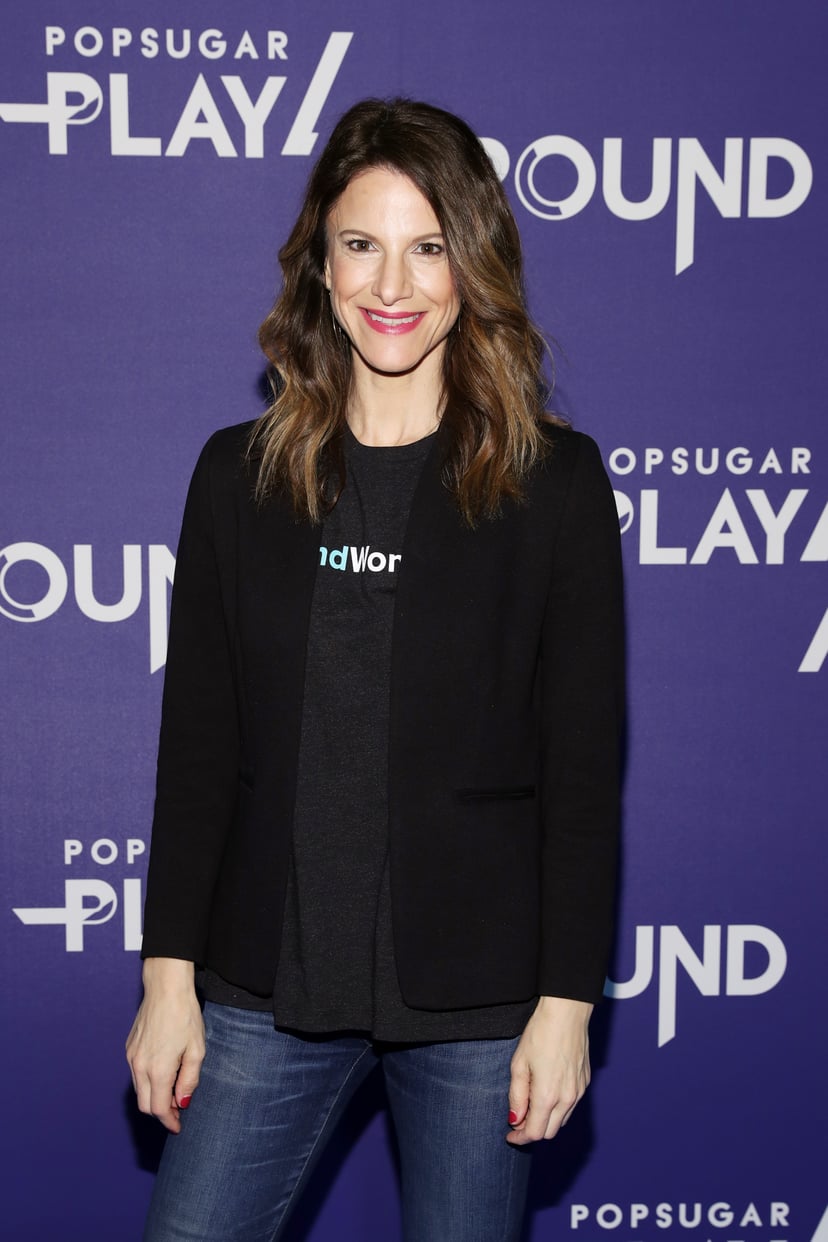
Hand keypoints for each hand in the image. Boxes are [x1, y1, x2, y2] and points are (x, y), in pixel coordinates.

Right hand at [126, 957, 204, 1133]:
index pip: (158, 1109)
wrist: (165, 989)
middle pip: (145, 1105)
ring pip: (139, 1090)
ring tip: (173, 1089)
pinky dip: (147, 1082)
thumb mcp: (197, 1049)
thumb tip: (182, 1102)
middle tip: (178, 1109)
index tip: (178, 1127)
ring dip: (153, 1096)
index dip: (169, 1121)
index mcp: (158, 1070)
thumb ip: (189, 1080)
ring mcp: (131, 1057)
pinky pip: (136, 1074)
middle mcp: (139, 1066)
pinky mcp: (129, 1048)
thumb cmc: (185, 1016)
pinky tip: (163, 1072)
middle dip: (161, 1112)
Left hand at [506, 995, 592, 1144]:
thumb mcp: (519, 1064)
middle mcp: (567, 1098)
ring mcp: (579, 1091)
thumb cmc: (540, 1033)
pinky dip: (558, 1109)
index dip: (520, 1138)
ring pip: (561, 1121)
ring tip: (531, 1105)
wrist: (566, 1013)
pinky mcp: (585, 1082)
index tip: (510, 1135)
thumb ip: (517, 1096)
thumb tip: (515, 1119)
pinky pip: (571, 1106)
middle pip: (550, 1132)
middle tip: (518, 1120)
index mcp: (548, 1096)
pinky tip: (547, 1093)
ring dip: (546, 1121)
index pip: (535, 1133)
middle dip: (533, 1131)